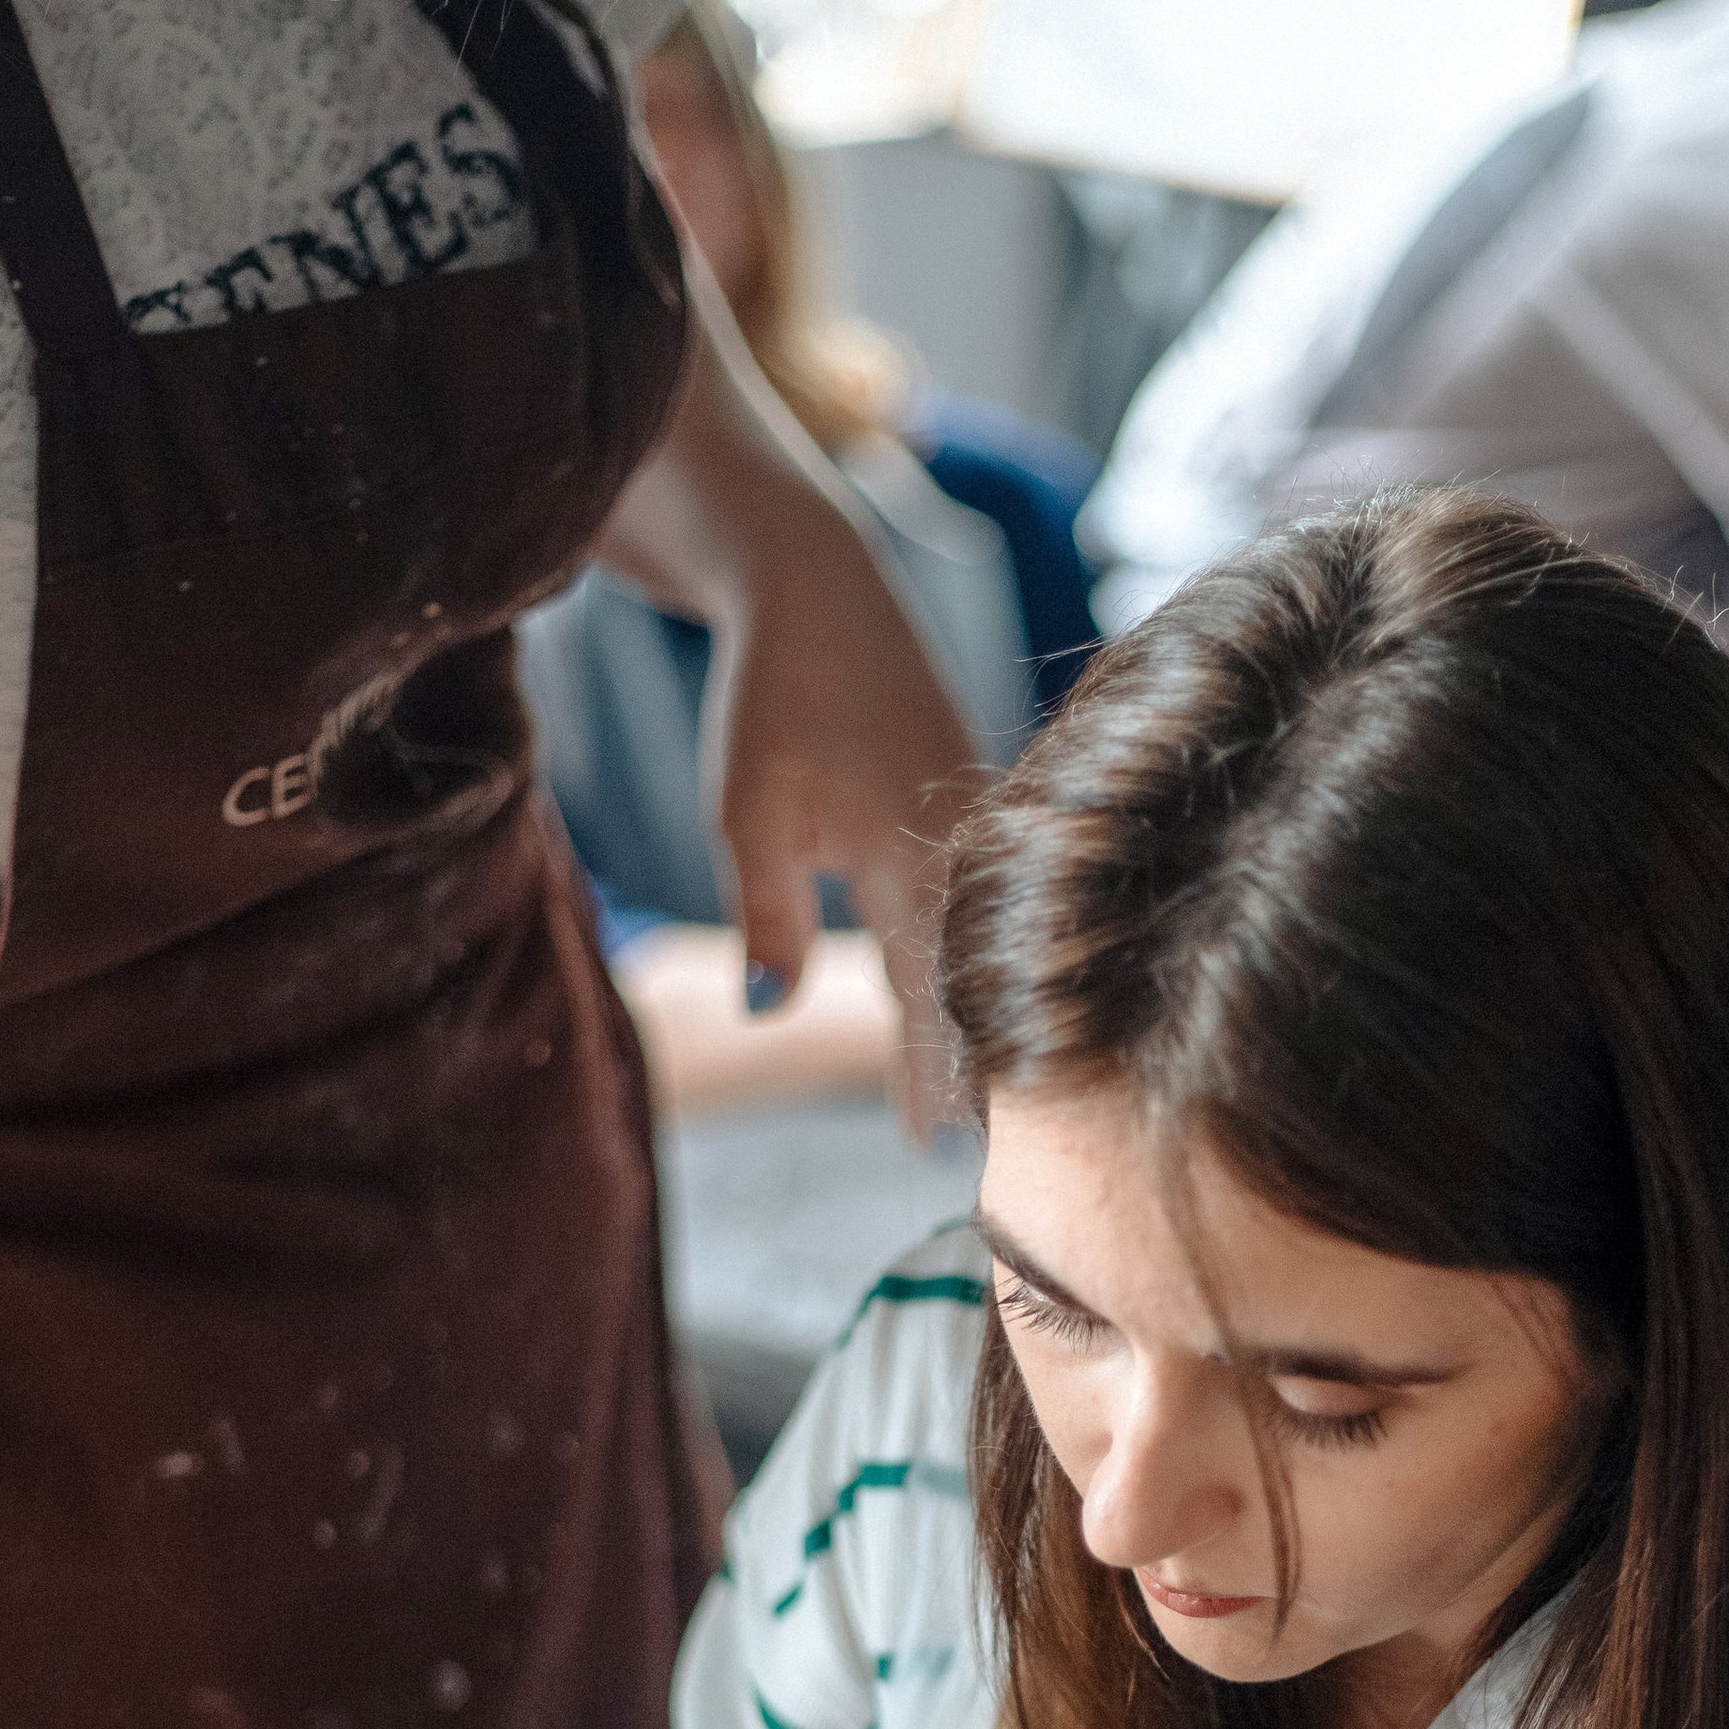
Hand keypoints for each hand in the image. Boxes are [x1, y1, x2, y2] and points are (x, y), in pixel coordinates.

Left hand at [597, 311, 982, 1129]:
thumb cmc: (771, 698)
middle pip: (972, 981)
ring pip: (982, 938)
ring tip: (975, 1082)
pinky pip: (979, 894)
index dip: (934, 1076)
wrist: (812, 580)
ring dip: (974, 1008)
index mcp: (915, 862)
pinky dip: (972, 945)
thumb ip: (766, 919)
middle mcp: (965, 847)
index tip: (935, 1148)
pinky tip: (971, 977)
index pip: (934, 999)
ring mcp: (976, 816)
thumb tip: (771, 1014)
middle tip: (968, 1147)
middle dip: (967, 1062)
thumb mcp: (746, 818)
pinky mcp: (969, 791)